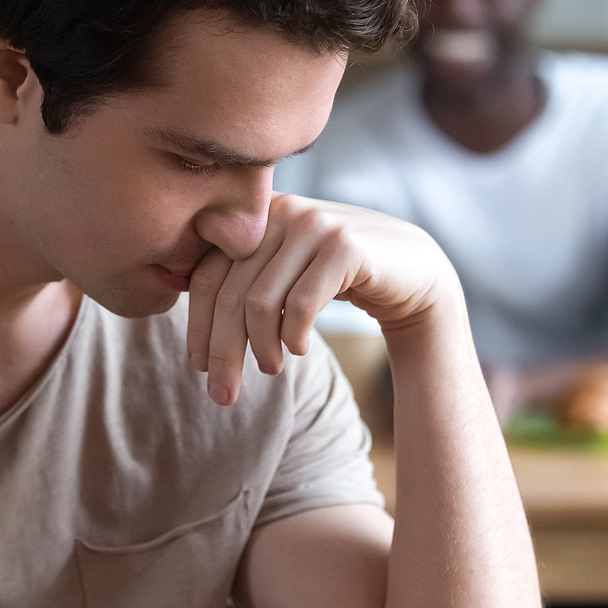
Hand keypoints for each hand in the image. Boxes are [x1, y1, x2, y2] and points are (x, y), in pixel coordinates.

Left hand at [186, 194, 458, 405]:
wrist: (414, 271)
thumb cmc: (339, 277)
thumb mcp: (286, 272)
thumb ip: (245, 278)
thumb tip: (192, 325)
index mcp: (255, 216)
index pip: (206, 275)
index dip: (195, 326)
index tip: (198, 367)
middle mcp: (280, 212)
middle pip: (229, 293)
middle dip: (222, 351)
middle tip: (223, 394)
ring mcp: (313, 224)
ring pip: (259, 302)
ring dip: (260, 348)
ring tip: (270, 370)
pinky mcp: (345, 246)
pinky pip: (299, 305)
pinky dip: (293, 337)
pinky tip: (299, 351)